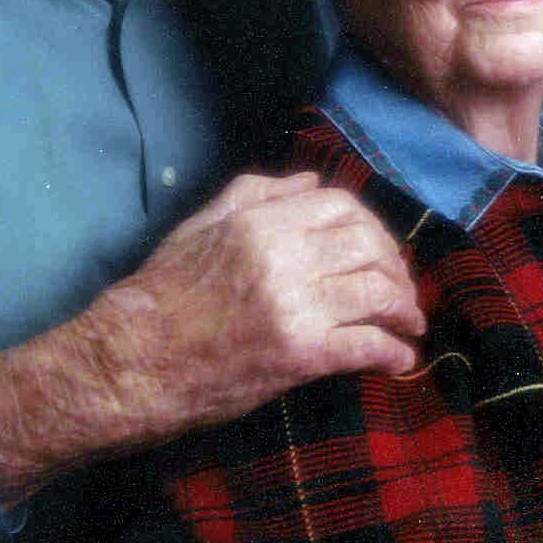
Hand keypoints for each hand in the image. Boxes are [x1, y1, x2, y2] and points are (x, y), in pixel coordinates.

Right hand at [0, 172, 424, 507]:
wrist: (133, 360)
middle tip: (400, 287)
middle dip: (395, 266)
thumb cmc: (163, 292)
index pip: (342, 207)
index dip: (371, 226)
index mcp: (262, 221)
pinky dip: (392, 350)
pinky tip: (399, 358)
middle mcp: (286, 256)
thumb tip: (310, 182)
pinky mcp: (301, 355)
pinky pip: (366, 345)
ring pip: (377, 292)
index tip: (376, 248)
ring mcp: (297, 306)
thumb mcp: (201, 225)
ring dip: (404, 308)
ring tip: (409, 322)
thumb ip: (257, 194)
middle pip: (369, 246)